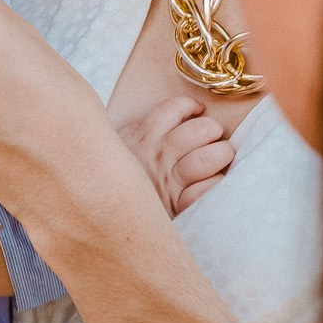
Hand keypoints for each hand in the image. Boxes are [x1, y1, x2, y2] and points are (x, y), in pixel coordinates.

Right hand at [115, 96, 234, 216]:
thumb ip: (138, 134)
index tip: (198, 110)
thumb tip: (169, 118)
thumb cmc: (114, 180)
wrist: (101, 215)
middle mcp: (156, 156)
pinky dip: (214, 184)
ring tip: (221, 156)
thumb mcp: (118, 148)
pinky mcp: (174, 207)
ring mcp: (166, 182)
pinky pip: (203, 191)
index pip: (172, 109)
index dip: (190, 106)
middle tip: (214, 135)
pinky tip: (214, 182)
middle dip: (212, 129)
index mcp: (140, 137)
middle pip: (197, 131)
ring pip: (205, 159)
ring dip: (220, 155)